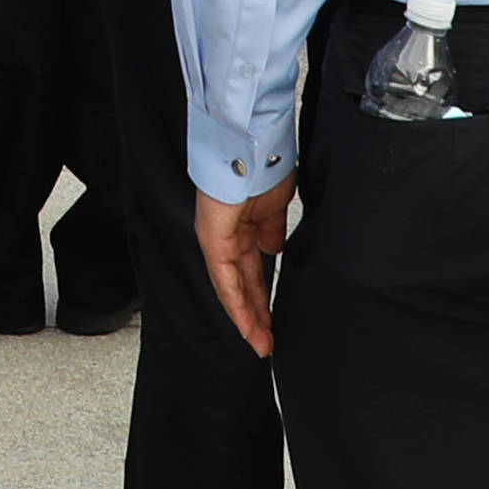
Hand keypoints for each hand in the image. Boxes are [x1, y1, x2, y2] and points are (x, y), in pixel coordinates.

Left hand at [195, 183, 293, 361]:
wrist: (254, 145)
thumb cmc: (267, 166)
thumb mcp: (276, 207)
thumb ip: (272, 232)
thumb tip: (274, 252)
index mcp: (246, 225)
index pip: (253, 270)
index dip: (264, 297)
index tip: (275, 321)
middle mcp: (229, 235)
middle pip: (242, 284)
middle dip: (256, 315)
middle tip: (268, 341)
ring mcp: (218, 237)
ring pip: (231, 287)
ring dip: (247, 317)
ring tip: (261, 343)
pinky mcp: (212, 238)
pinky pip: (223, 278)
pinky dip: (235, 303)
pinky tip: (247, 323)